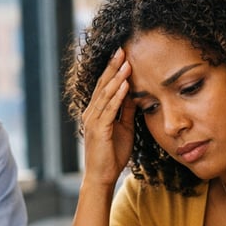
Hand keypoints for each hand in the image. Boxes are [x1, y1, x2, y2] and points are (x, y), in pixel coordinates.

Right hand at [81, 47, 135, 184]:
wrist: (102, 177)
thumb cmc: (112, 155)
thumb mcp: (124, 128)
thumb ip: (126, 111)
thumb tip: (134, 93)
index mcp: (96, 112)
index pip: (104, 86)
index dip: (113, 70)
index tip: (122, 54)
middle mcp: (91, 113)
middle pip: (102, 85)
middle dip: (113, 67)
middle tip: (122, 48)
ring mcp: (93, 121)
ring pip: (105, 94)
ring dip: (116, 77)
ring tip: (126, 62)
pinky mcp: (99, 130)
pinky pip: (109, 109)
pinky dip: (117, 96)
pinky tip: (124, 85)